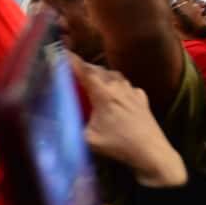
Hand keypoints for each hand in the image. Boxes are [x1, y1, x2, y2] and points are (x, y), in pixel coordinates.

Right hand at [71, 55, 185, 187]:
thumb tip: (53, 125)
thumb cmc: (119, 145)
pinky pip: (125, 84)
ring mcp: (132, 90)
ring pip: (112, 74)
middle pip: (97, 69)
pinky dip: (116, 84)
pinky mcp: (141, 97)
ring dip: (100, 74)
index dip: (70, 59)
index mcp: (103, 93)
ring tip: (91, 79)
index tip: (59, 52)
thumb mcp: (88, 140)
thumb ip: (71, 129)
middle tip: (71, 69)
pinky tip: (114, 92)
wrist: (152, 152)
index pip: (83, 69)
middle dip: (83, 67)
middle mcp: (117, 86)